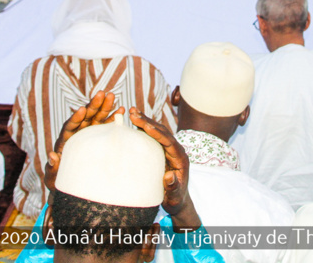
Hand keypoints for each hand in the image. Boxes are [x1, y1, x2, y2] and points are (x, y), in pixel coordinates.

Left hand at [45, 92, 121, 192]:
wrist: (69, 182)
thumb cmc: (58, 179)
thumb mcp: (53, 174)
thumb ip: (53, 165)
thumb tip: (52, 155)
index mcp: (64, 140)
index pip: (69, 126)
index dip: (75, 118)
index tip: (82, 109)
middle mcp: (76, 133)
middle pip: (84, 117)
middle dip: (93, 105)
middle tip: (101, 93)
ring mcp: (87, 133)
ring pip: (95, 117)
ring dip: (104, 106)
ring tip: (112, 95)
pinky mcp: (96, 136)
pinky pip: (105, 124)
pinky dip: (112, 116)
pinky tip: (121, 108)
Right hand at [129, 108, 198, 229]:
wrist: (178, 201)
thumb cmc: (176, 200)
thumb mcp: (175, 196)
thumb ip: (173, 187)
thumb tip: (169, 176)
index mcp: (180, 158)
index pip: (169, 141)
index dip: (158, 133)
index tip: (146, 126)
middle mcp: (176, 150)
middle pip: (163, 132)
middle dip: (148, 122)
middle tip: (133, 113)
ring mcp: (169, 150)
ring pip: (158, 131)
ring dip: (145, 121)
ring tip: (132, 112)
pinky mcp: (163, 151)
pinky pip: (154, 137)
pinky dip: (144, 128)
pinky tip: (134, 122)